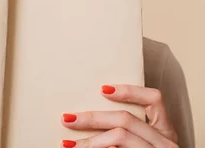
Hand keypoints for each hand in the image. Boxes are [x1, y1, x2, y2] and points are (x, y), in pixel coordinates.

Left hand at [61, 84, 177, 146]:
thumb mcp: (143, 141)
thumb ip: (127, 126)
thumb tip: (84, 115)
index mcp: (164, 130)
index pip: (153, 99)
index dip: (129, 91)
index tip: (102, 89)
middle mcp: (165, 142)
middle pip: (125, 119)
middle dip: (92, 118)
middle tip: (67, 119)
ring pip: (118, 137)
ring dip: (89, 141)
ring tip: (67, 144)